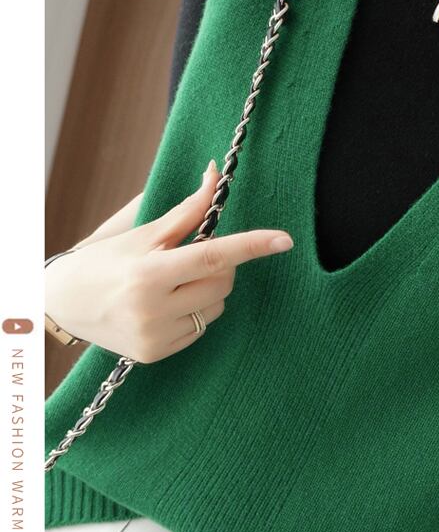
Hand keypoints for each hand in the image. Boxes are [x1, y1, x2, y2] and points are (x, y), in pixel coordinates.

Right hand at [45, 160, 293, 362]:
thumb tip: (215, 176)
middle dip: (219, 265)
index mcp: (148, 274)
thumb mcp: (143, 234)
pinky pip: (199, 329)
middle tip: (190, 256)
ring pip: (216, 308)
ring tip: (172, 282)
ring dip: (207, 290)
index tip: (284, 240)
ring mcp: (155, 337)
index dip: (252, 246)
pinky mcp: (154, 354)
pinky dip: (192, 313)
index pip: (212, 256)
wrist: (60, 303)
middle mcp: (152, 310)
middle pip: (222, 282)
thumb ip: (187, 212)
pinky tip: (164, 306)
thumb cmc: (104, 261)